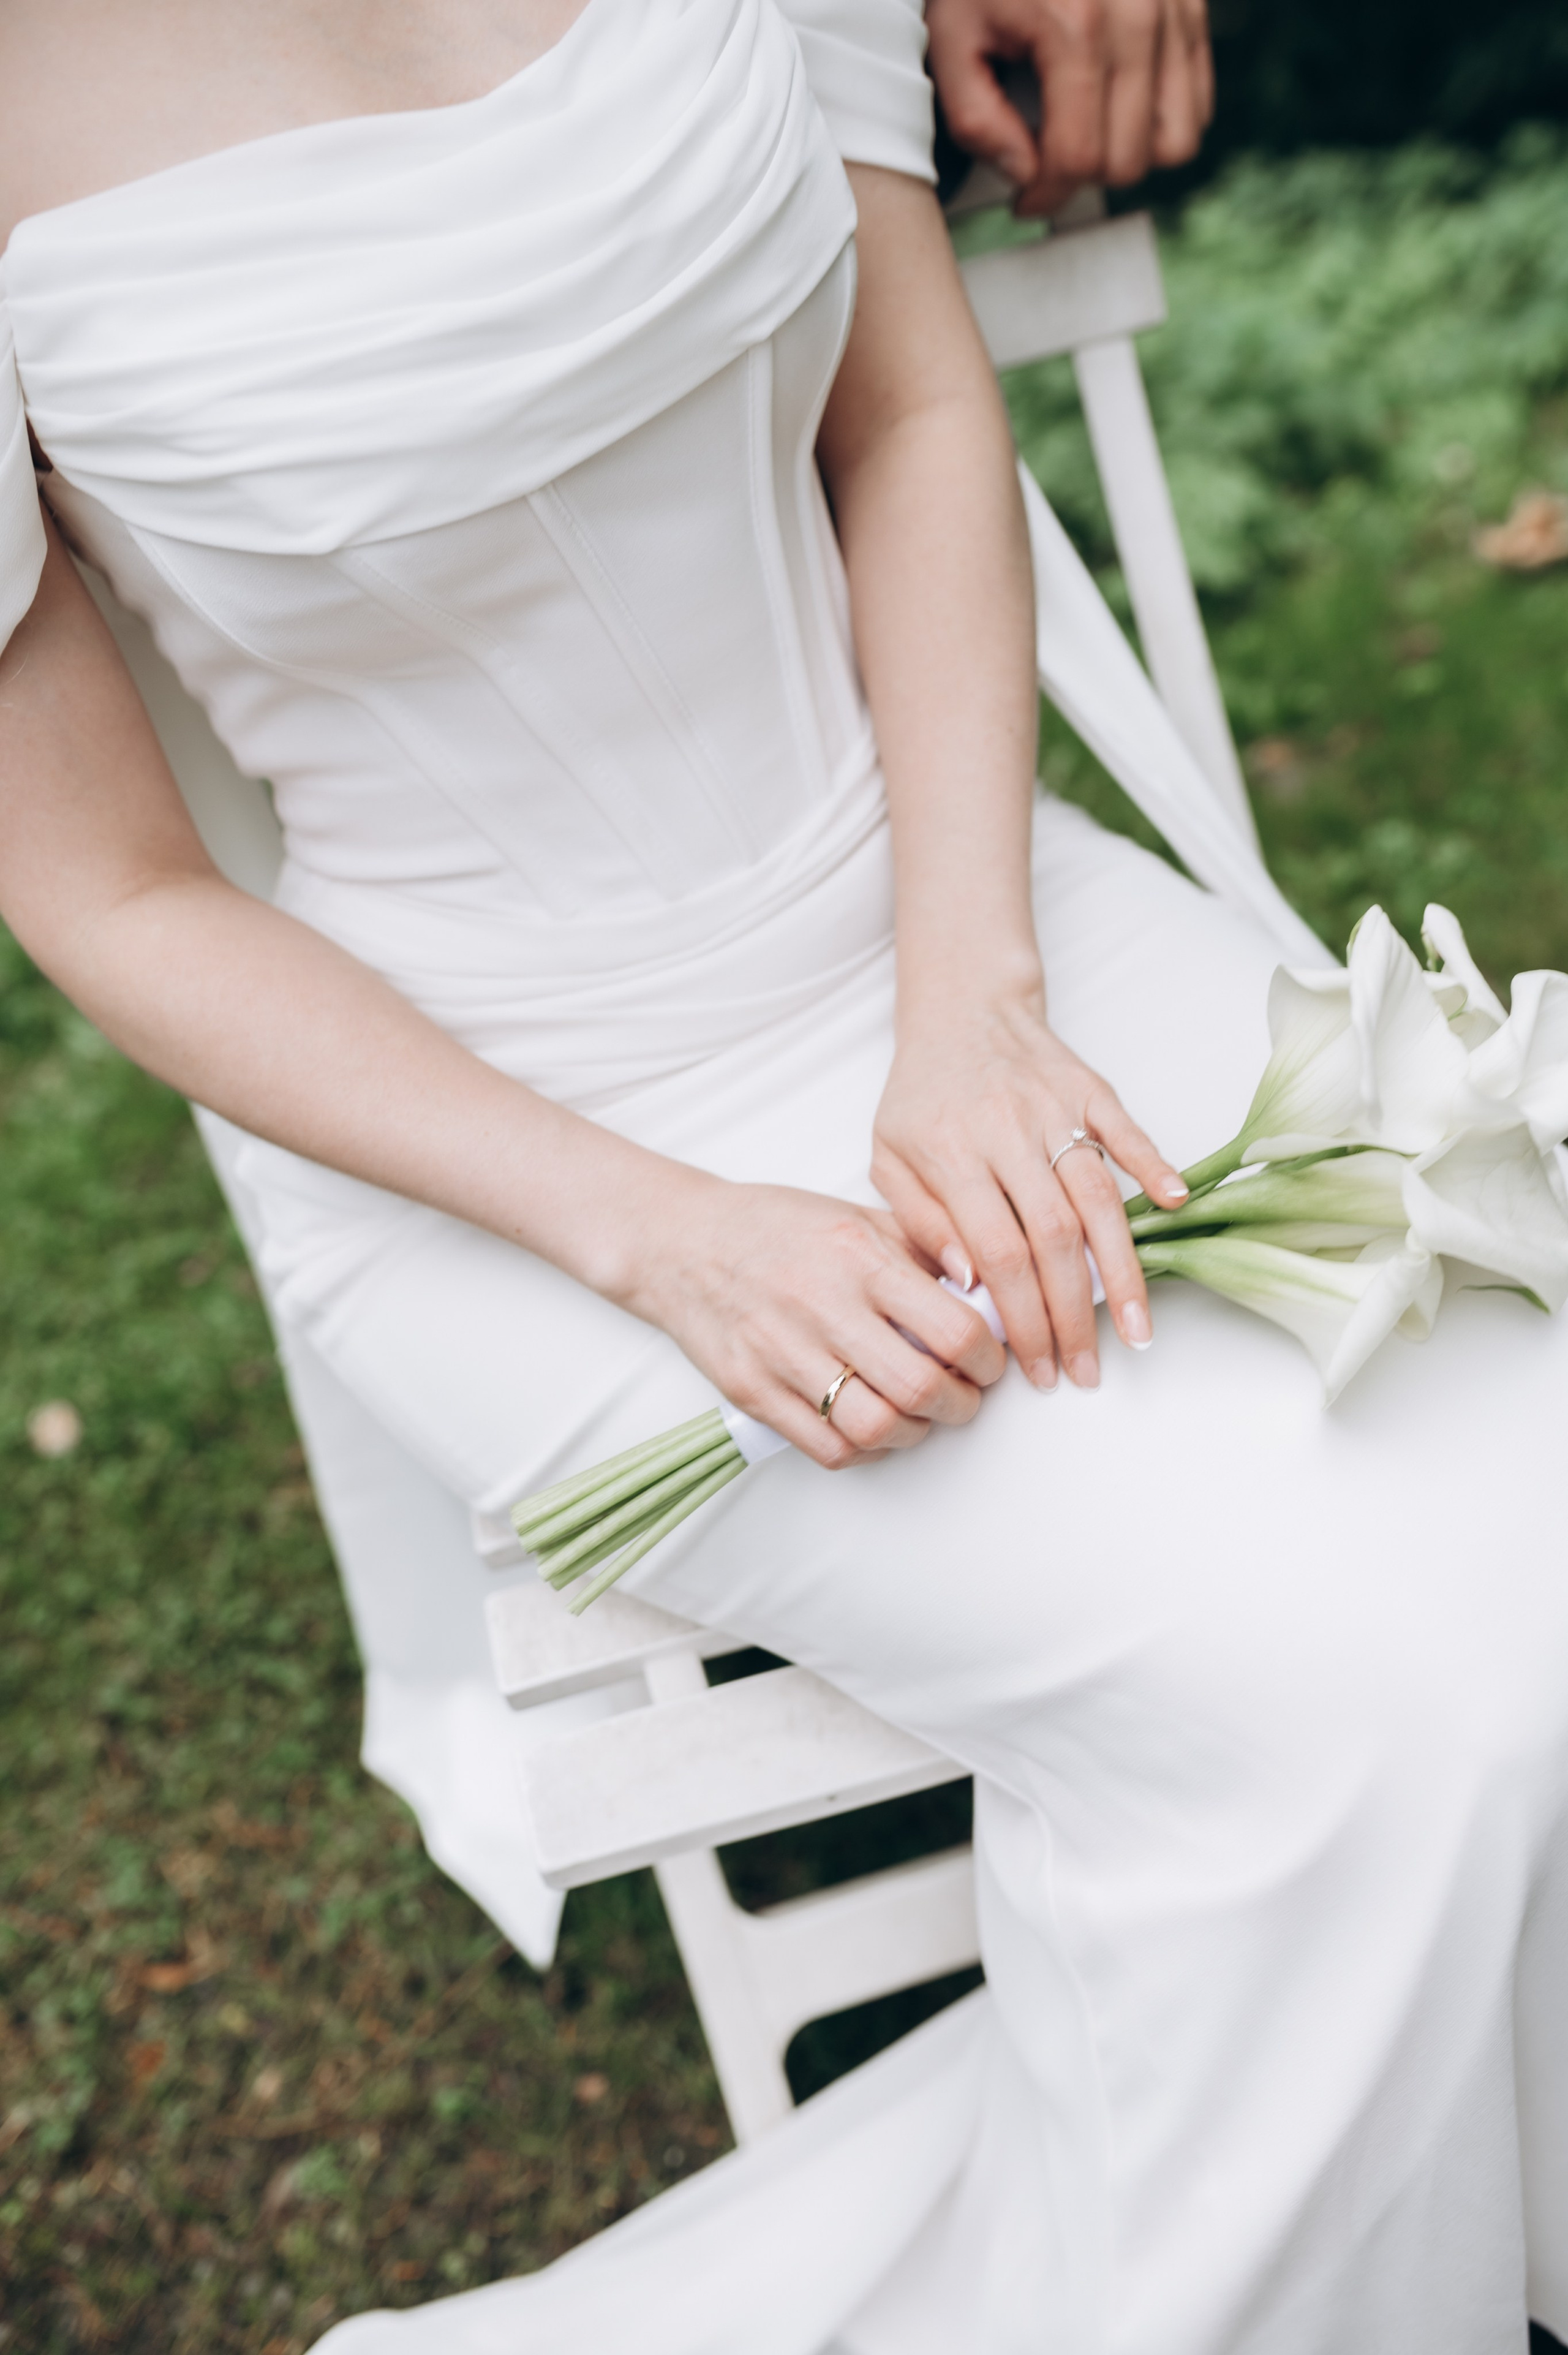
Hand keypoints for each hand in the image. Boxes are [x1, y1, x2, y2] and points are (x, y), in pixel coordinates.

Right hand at [627, 1178, 1006, 1469]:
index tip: (988, 1361)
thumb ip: (925, 1247)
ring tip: (920, 1416)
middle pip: (919, 1387)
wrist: (680, 1243)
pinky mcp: (753, 1390)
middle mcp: (822, 1305)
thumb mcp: (857, 1216)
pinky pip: (827, 1447)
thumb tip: (989, 1287)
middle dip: (960, 1404)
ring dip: (914, 1433)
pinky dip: (864, 1450)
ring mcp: (783, 1353)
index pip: (952, 1328)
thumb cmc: (777, 1228)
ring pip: (875, 1427)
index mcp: (858, 1257)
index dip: (987, 1359)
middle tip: (964, 1396)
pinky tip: (872, 1428)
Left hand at [872, 985, 1187, 1387]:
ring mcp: (1053, 1108)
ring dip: (1121, 1269)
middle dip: (1072, 1315)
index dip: (1021, 1316)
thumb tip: (965, 1280)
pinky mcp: (1089, 1088)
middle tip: (1086, 1370)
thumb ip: (919, 1219)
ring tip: (1137, 1330)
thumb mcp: (888, 1156)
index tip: (1036, 1367)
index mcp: (950, 1154)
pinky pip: (1126, 1130)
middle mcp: (1006, 1130)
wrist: (961, 1009)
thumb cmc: (923, 1095)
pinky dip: (1153, 1166)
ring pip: (1097, 1197)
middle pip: (1052, 1236)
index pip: (996, 1252)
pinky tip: (1176, 1207)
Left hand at [926, 0, 1214, 217]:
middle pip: (1128, 160)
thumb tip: (1022, 175)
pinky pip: (1198, 103)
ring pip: (1175, 142)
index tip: (1026, 199)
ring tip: (1088, 136)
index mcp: (1075, 29)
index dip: (1047, 196)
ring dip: (1128, 156)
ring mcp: (1173, 13)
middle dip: (1082, 177)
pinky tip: (1118, 108)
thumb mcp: (953, 33)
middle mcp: (1137, 20)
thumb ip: (975, 118)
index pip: (1079, 158)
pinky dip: (1160, 123)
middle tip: (1049, 160)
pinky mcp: (1193, 9)